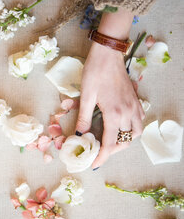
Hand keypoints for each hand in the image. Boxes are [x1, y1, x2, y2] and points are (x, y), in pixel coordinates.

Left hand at [75, 9, 144, 168]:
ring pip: (135, 133)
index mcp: (114, 114)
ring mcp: (134, 107)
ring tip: (110, 141)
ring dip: (124, 141)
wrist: (108, 54)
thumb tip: (79, 135)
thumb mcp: (86, 96)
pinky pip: (139, 121)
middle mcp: (128, 113)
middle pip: (124, 141)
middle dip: (112, 150)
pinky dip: (131, 129)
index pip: (110, 143)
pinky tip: (120, 127)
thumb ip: (84, 117)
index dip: (101, 156)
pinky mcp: (136, 101)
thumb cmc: (95, 72)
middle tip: (99, 151)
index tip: (94, 164)